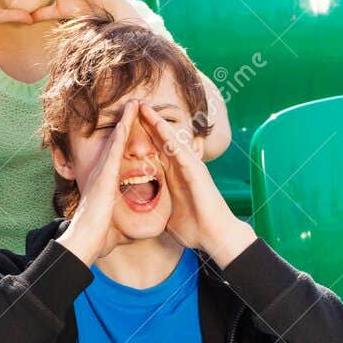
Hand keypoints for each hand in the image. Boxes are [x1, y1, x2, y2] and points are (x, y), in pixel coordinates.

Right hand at [57, 100, 137, 266]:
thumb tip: (135, 230)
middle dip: (125, 124)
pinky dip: (121, 132)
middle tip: (133, 105)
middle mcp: (101, 174)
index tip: (134, 127)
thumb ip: (124, 221)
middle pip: (116, 143)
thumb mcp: (116, 225)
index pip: (117, 157)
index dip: (124, 141)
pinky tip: (129, 117)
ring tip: (133, 103)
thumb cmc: (99, 238)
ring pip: (115, 140)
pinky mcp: (105, 176)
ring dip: (124, 121)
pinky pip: (115, 149)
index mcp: (105, 184)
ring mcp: (102, 173)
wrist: (85, 242)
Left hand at [140, 104, 255, 265]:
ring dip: (157, 123)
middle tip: (133, 105)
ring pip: (171, 140)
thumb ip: (157, 207)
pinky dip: (169, 138)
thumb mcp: (167, 214)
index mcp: (173, 176)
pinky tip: (158, 125)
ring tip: (143, 107)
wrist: (215, 237)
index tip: (127, 125)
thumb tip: (142, 212)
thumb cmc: (194, 228)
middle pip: (162, 140)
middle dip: (148, 123)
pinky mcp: (196, 172)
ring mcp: (190, 168)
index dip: (142, 138)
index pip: (155, 151)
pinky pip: (180, 151)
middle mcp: (181, 168)